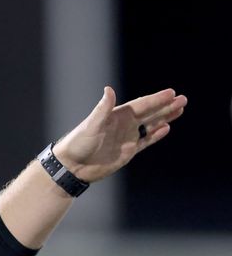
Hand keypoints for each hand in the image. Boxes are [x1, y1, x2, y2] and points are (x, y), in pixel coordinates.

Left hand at [53, 86, 186, 182]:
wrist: (73, 166)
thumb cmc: (78, 143)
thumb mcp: (91, 124)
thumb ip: (103, 109)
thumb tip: (109, 89)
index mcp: (117, 115)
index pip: (141, 105)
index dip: (156, 99)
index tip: (171, 93)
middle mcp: (123, 124)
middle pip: (149, 113)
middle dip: (166, 106)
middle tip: (183, 99)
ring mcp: (127, 137)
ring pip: (150, 125)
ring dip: (165, 118)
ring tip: (180, 110)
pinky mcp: (128, 151)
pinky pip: (145, 141)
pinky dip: (156, 134)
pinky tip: (166, 128)